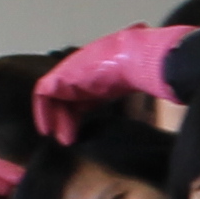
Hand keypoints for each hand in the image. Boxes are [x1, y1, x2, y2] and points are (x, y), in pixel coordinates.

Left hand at [34, 26, 195, 143]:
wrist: (138, 57)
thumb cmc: (144, 72)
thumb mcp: (136, 88)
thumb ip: (132, 95)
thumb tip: (156, 100)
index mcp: (99, 72)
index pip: (82, 94)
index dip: (78, 113)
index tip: (80, 133)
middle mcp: (82, 70)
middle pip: (66, 97)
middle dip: (66, 119)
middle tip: (70, 140)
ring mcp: (71, 70)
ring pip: (53, 96)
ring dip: (56, 119)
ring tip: (63, 139)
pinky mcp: (62, 75)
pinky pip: (43, 93)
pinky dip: (43, 111)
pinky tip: (49, 129)